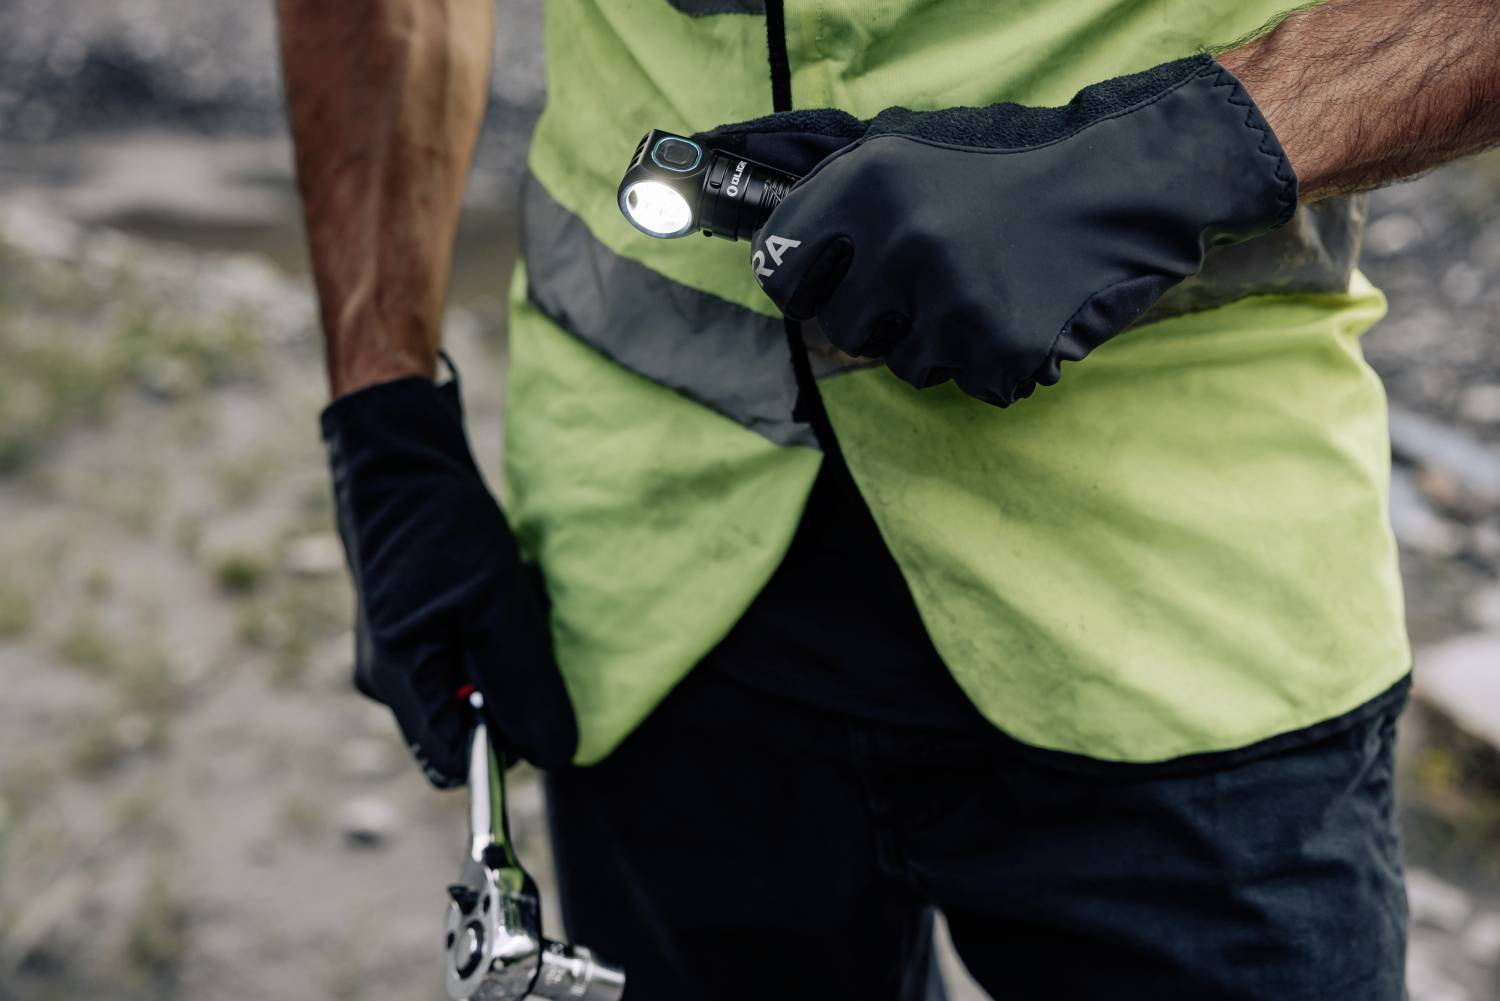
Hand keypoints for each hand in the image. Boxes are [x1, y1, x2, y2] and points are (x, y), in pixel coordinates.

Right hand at [321, 368, 576, 785]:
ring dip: (497, 664)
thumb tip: (555, 753)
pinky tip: (489, 598)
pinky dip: (484, 641)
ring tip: (501, 608)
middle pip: (461, 730)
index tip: (531, 693)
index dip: (502, 744)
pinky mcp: (406, 632)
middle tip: (518, 635)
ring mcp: (392, 657)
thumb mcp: (497, 603)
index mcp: (397, 681)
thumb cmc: (440, 524)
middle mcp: (385, 681)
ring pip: (463, 694)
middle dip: (503, 698)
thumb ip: (524, 682)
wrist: (396, 459)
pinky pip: (456, 661)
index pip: (455, 763)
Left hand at [703, 56, 1295, 405]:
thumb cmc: (1012, 167)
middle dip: (878, 317)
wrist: (1124, 184)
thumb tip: (774, 256)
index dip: (802, 283)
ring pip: (905, 365)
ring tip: (984, 290)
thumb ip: (840, 199)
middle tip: (929, 285)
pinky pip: (966, 382)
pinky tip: (1019, 311)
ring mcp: (955, 302)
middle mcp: (903, 242)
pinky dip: (987, 359)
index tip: (826, 285)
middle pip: (841, 329)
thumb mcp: (911, 151)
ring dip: (936, 341)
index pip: (781, 268)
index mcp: (868, 185)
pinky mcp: (1002, 350)